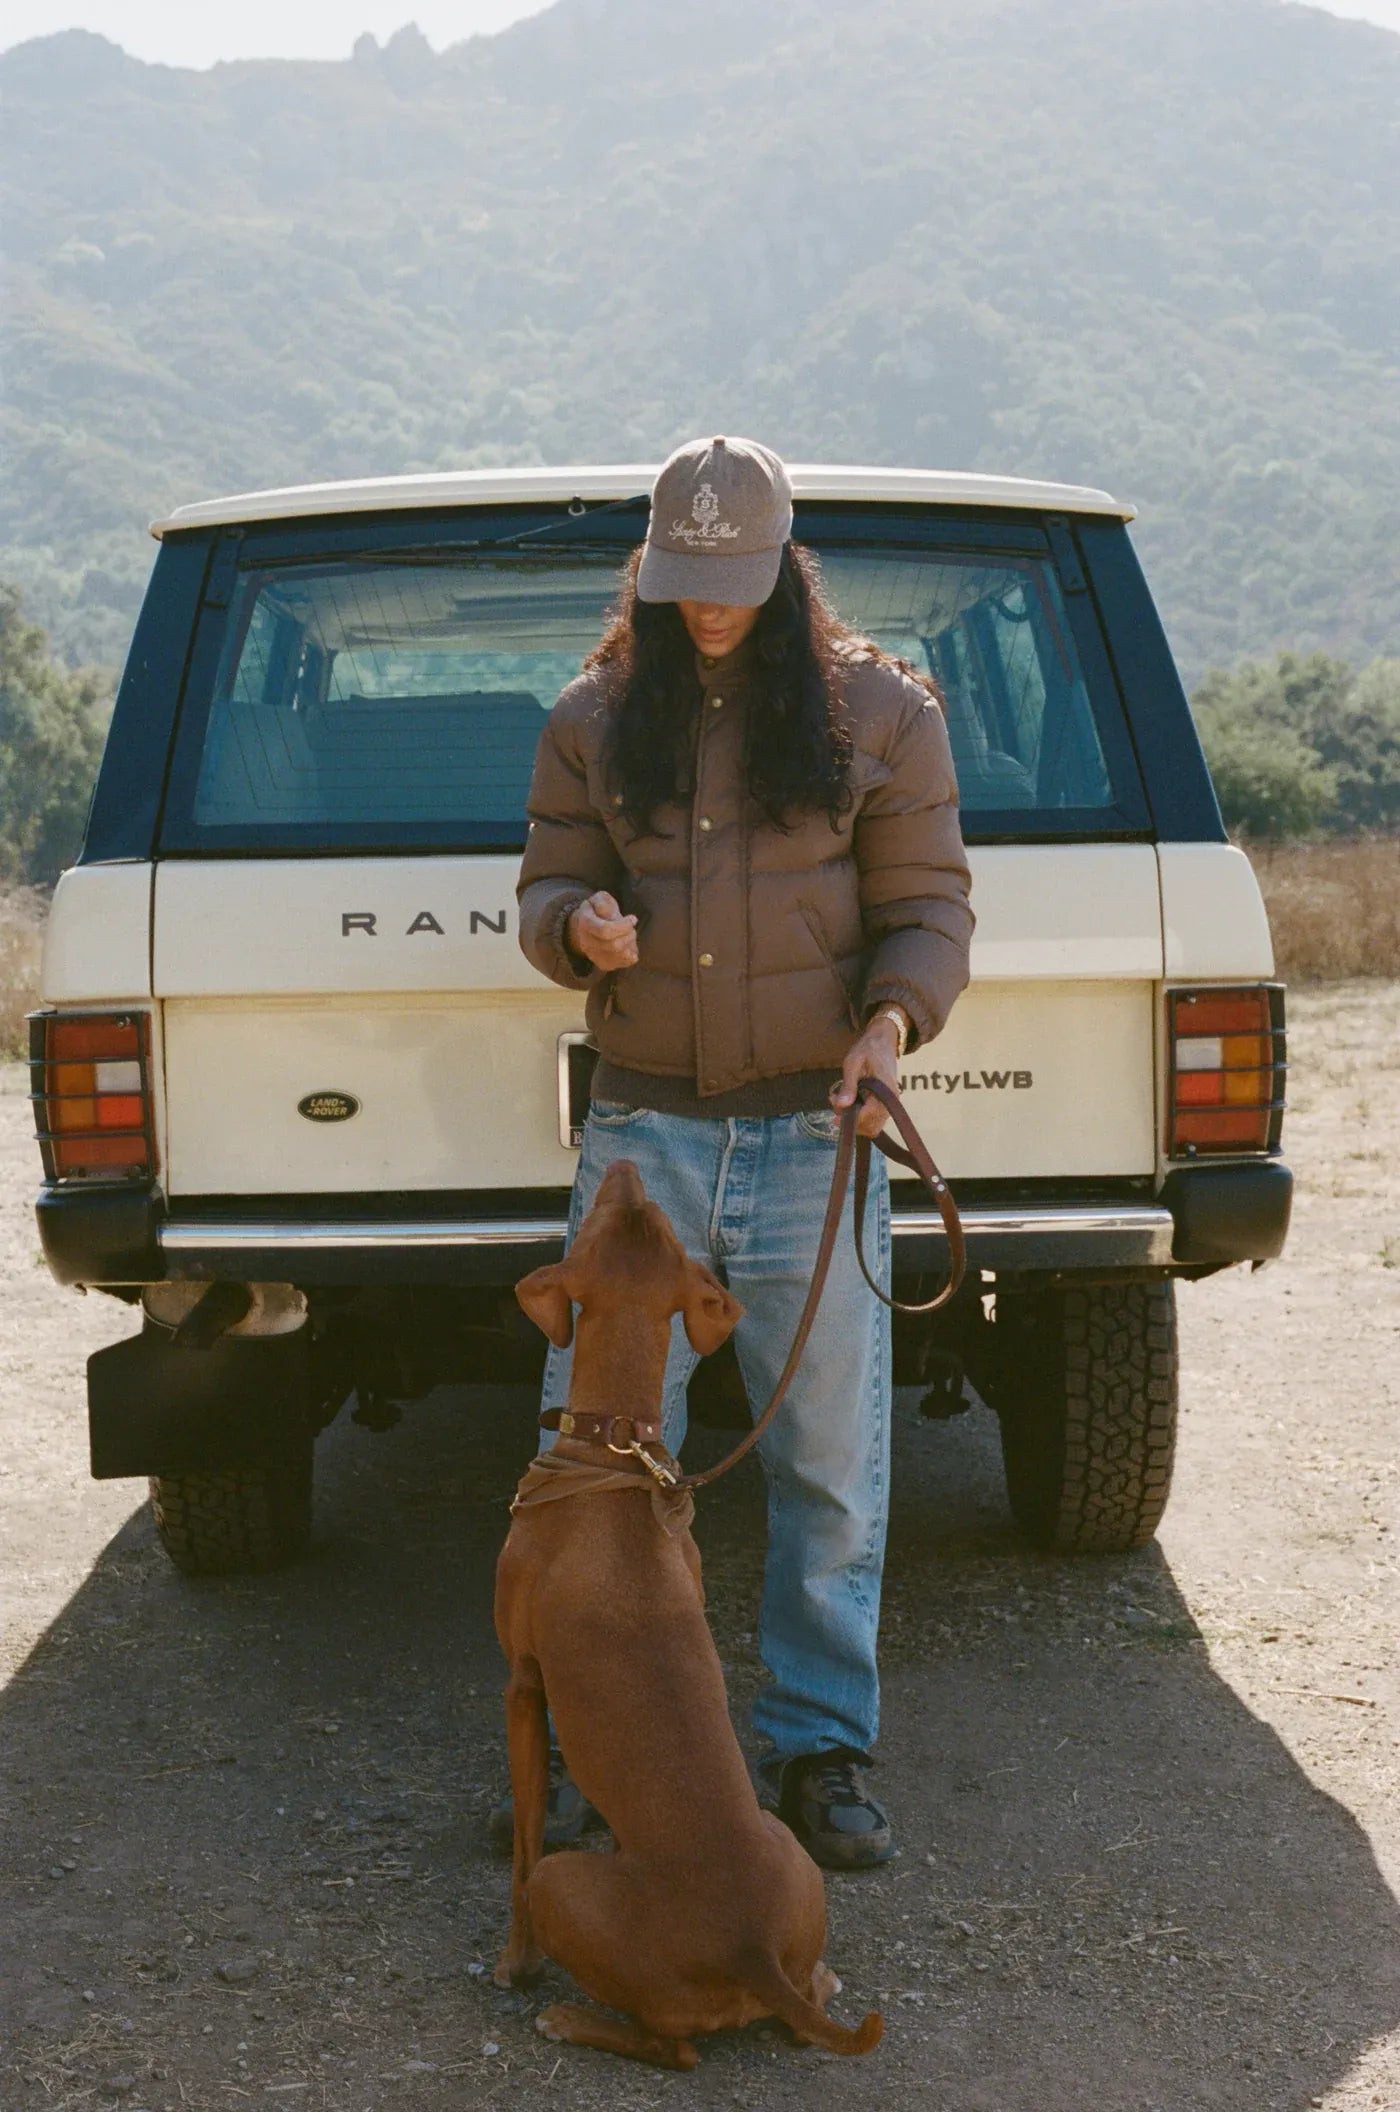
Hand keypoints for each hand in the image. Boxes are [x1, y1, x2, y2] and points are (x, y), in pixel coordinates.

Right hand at [567, 890, 638, 971]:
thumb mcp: (599, 899)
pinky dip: (632, 954)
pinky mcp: (604, 964)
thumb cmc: (598, 910)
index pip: (605, 930)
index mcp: (585, 924)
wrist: (588, 927)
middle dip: (629, 935)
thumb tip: (603, 910)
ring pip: (620, 956)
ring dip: (631, 943)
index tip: (633, 918)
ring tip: (629, 934)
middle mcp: (586, 943)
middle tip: (632, 927)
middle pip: (614, 945)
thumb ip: (602, 903)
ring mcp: (594, 956)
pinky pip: (623, 964)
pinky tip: (629, 945)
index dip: (623, 926)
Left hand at [831, 1015, 902, 1137]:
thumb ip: (848, 1085)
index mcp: (885, 1090)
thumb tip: (841, 1105)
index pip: (870, 1116)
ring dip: (855, 1121)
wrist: (882, 1042)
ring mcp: (890, 1104)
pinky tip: (849, 1102)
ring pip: (872, 1127)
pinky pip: (873, 1120)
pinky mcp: (885, 1105)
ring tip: (840, 1101)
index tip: (834, 1118)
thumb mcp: (853, 1062)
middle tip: (836, 1103)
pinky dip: (860, 1117)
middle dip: (852, 1122)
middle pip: (871, 1127)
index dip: (851, 1120)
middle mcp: (891, 1101)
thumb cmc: (867, 1049)